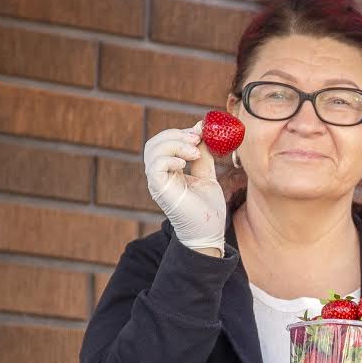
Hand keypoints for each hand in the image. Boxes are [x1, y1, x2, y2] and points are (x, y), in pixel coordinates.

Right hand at [143, 121, 226, 252]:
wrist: (208, 232)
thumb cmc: (207, 208)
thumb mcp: (207, 174)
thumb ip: (203, 154)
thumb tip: (202, 130)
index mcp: (169, 170)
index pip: (165, 142)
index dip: (181, 132)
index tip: (201, 131)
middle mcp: (160, 174)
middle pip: (155, 143)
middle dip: (176, 134)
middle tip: (197, 138)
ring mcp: (158, 182)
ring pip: (153, 150)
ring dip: (175, 143)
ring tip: (194, 152)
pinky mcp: (159, 189)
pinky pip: (155, 166)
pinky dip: (168, 158)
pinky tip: (184, 163)